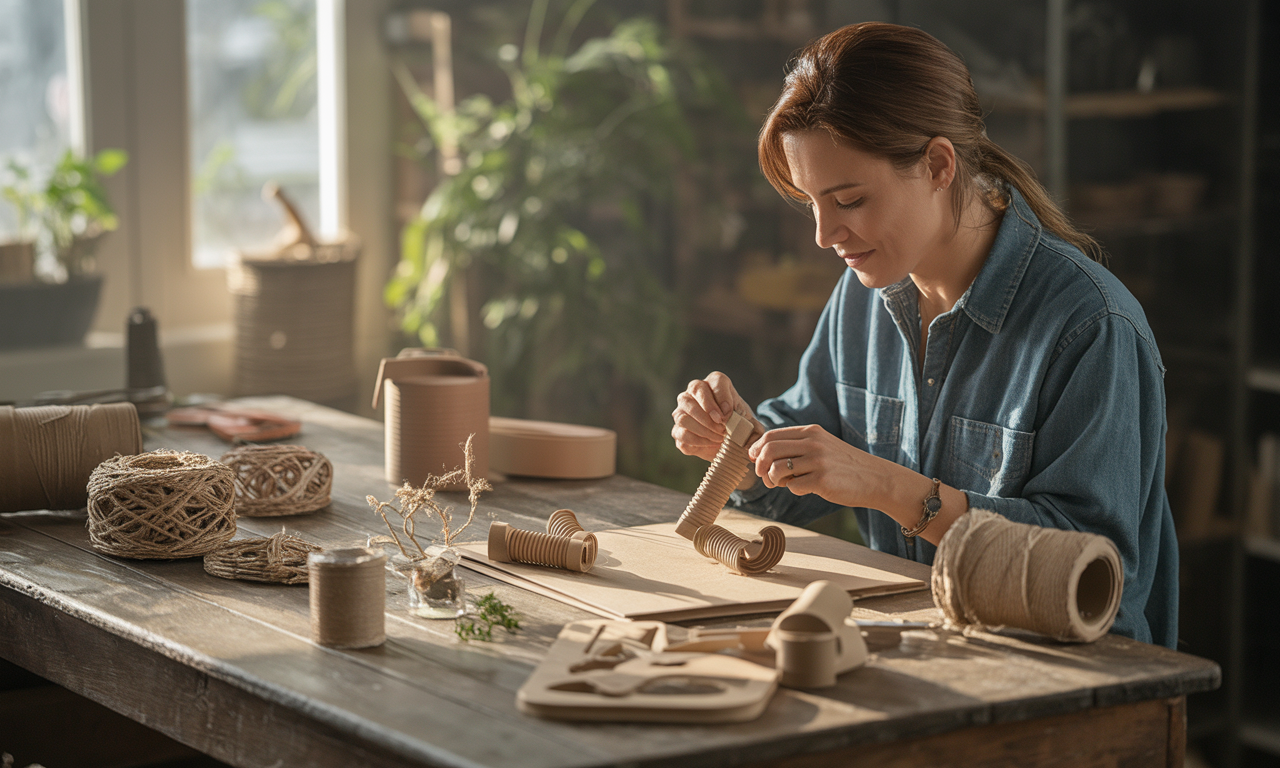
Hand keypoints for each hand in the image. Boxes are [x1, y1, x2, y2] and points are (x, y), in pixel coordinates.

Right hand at [671, 371, 762, 462]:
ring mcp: (682, 411)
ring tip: (720, 437)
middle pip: (694, 390)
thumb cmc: (739, 426)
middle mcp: (694, 393)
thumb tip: (747, 434)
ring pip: (684, 414)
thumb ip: (753, 428)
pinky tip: (711, 443)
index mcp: (715, 384)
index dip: (721, 396)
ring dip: (703, 428)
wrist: (730, 443)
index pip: (715, 381)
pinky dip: (698, 441)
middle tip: (722, 427)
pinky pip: (682, 433)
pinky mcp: (678, 431)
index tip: (729, 414)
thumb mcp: (751, 425)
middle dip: (709, 410)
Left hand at [747, 424, 887, 507]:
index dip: (757, 450)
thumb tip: (761, 455)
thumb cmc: (843, 464)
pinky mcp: (822, 480)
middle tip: (765, 477)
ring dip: (773, 481)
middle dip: (760, 466)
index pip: (770, 436)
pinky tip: (804, 488)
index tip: (755, 461)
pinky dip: (793, 490)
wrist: (875, 478)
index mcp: (810, 432)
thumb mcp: (822, 445)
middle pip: (769, 451)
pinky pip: (793, 487)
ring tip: (782, 484)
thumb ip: (796, 446)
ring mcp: (818, 461)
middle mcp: (813, 443)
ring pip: (777, 469)